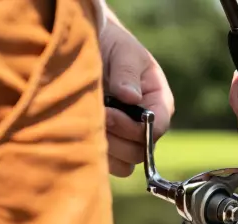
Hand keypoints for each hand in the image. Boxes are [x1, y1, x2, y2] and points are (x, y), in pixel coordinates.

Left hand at [99, 11, 173, 176]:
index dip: (136, 128)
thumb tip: (131, 97)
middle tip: (95, 115)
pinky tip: (78, 130)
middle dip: (116, 137)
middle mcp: (146, 126)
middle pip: (140, 151)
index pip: (157, 128)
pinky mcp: (108, 146)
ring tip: (85, 122)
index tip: (111, 113)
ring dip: (104, 147)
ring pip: (124, 163)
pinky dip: (92, 153)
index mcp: (159, 102)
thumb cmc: (111, 46)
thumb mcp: (124, 52)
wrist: (86, 46)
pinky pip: (106, 164)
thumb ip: (127, 74)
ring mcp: (127, 139)